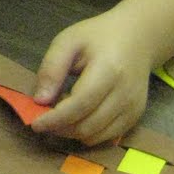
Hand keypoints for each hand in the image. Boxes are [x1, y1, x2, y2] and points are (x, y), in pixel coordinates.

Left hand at [28, 13, 151, 146]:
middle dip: (60, 128)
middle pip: (88, 125)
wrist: (137, 38)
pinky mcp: (136, 116)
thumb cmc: (98, 37)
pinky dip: (87, 133)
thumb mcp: (68, 42)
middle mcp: (125, 94)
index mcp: (109, 70)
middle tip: (44, 120)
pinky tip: (77, 118)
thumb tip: (40, 100)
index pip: (80, 104)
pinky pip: (107, 137)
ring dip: (72, 133)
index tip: (35, 124)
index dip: (56, 119)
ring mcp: (134, 107)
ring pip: (96, 136)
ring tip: (60, 116)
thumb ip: (52, 68)